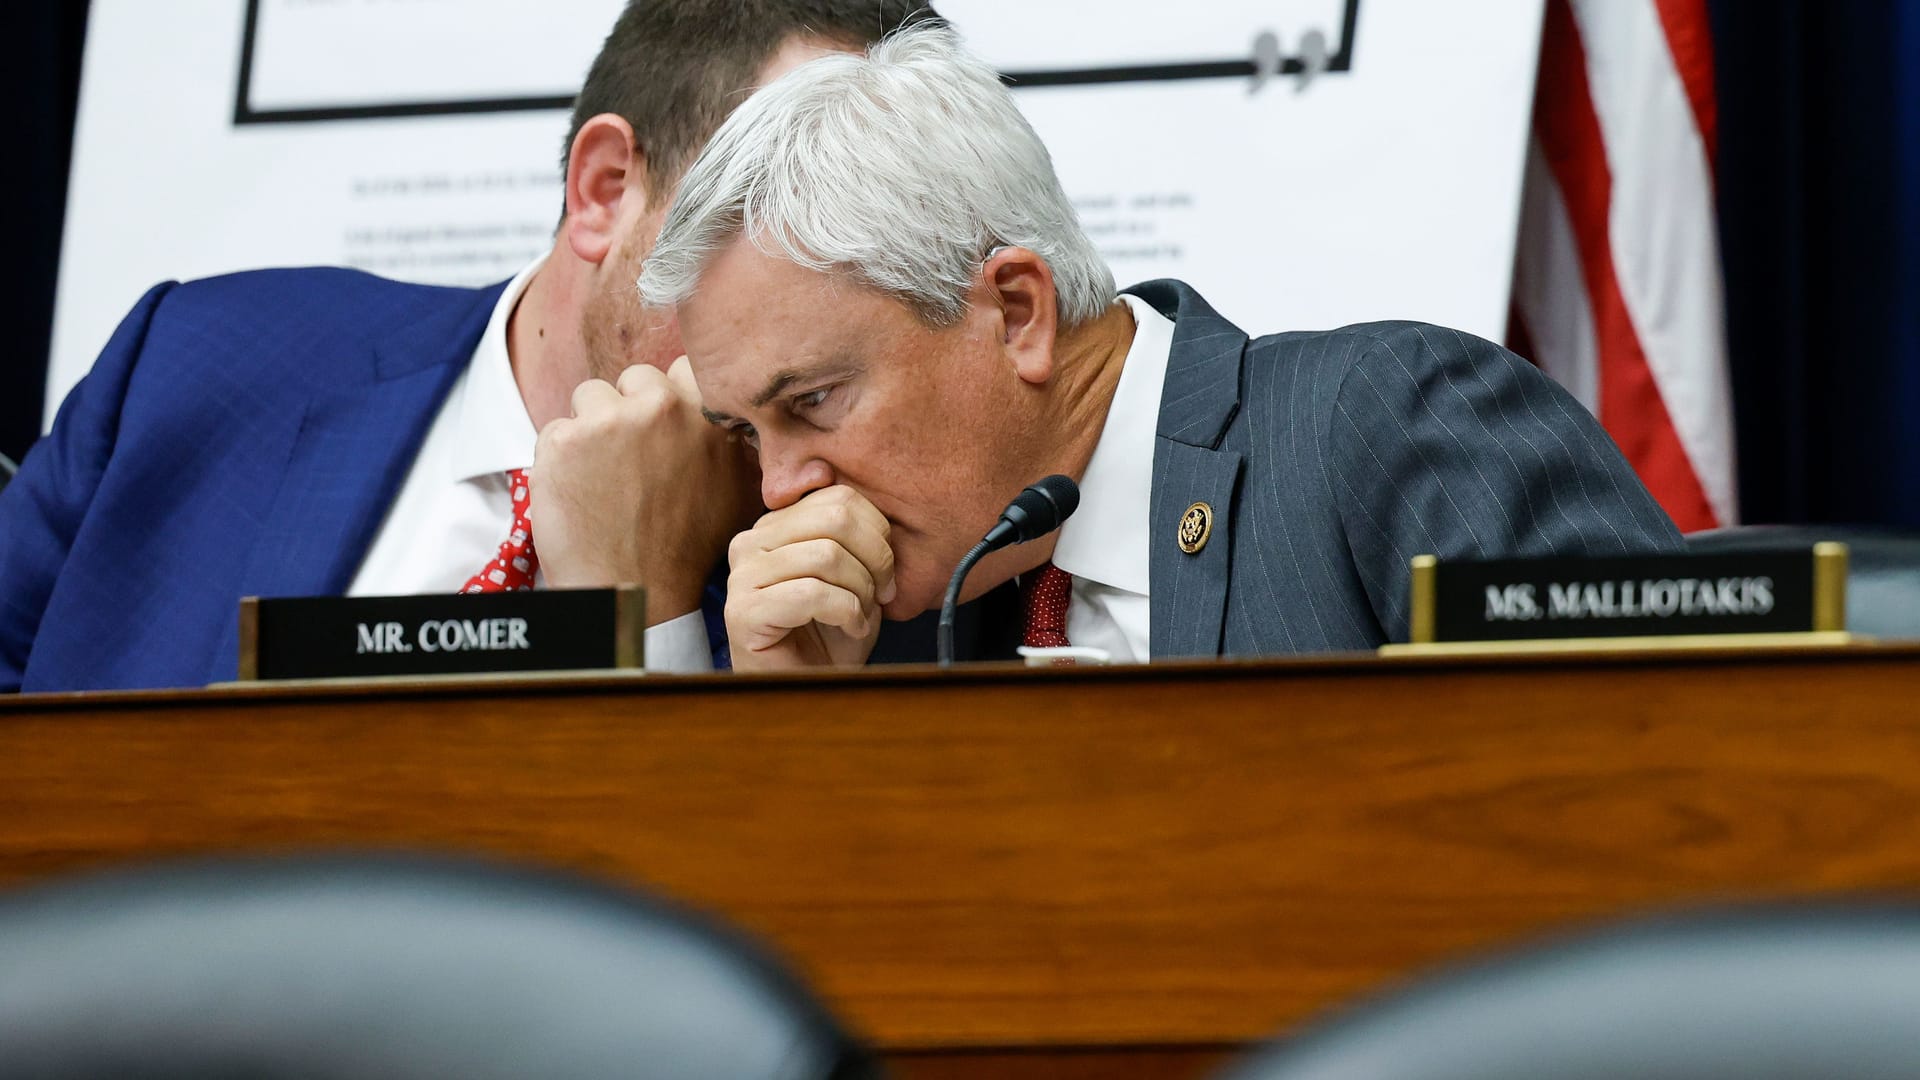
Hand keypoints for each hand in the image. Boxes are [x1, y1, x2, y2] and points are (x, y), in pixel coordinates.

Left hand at [530, 357, 760, 621]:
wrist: (631, 592)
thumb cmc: (684, 551)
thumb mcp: (737, 494)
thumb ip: (735, 445)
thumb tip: (742, 419)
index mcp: (705, 416)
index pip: (684, 368)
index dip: (669, 395)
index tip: (661, 424)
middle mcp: (660, 409)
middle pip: (634, 378)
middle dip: (627, 409)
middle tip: (629, 461)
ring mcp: (608, 421)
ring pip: (589, 397)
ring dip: (591, 429)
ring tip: (602, 479)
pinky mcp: (563, 441)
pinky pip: (555, 429)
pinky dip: (560, 458)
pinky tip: (579, 493)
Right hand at [725, 485, 896, 669]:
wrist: (809, 688)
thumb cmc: (831, 634)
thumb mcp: (853, 574)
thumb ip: (857, 536)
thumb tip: (879, 510)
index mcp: (776, 524)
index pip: (838, 497)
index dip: (877, 533)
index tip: (886, 573)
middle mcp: (751, 542)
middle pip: (835, 518)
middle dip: (875, 559)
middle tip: (882, 593)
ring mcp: (741, 576)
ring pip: (827, 555)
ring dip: (861, 590)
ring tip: (862, 614)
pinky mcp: (742, 612)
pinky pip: (812, 593)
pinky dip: (847, 613)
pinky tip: (851, 630)